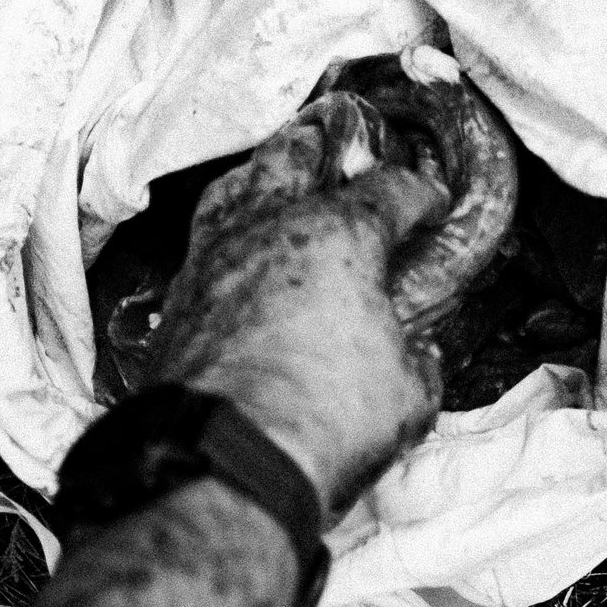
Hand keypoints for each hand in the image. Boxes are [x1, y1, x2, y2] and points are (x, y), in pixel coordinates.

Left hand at [112, 94, 449, 519]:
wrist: (221, 462)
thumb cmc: (326, 418)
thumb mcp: (410, 393)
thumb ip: (417, 359)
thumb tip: (418, 354)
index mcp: (340, 233)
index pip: (392, 191)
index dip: (421, 194)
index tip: (432, 204)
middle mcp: (269, 227)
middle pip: (294, 153)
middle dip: (324, 145)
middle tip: (342, 150)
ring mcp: (212, 257)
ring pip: (235, 188)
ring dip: (262, 179)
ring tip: (277, 184)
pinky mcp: (174, 300)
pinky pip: (204, 244)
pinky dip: (228, 238)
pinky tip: (238, 257)